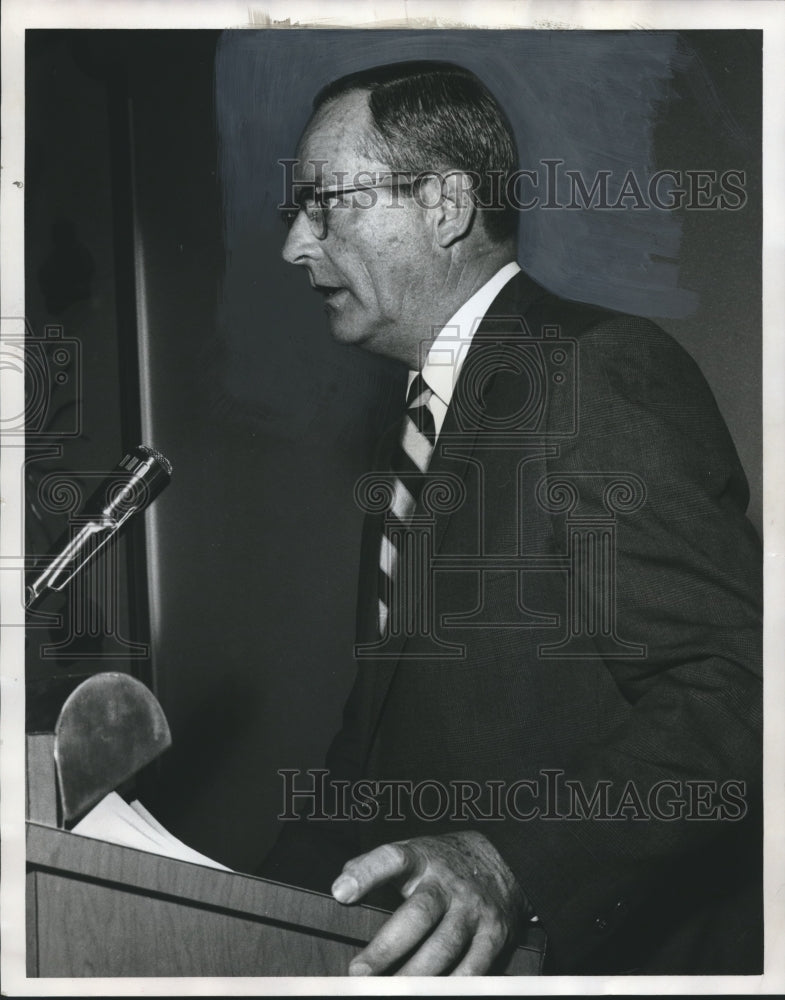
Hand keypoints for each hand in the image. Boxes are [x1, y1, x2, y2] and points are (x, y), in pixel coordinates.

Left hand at [331, 830, 530, 975]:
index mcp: (422, 858)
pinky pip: (472, 967)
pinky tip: (430, 994)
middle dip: (387, 947)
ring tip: (389, 991)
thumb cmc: (444, 863)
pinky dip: (451, 985)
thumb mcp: (413, 851)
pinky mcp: (493, 934)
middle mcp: (448, 883)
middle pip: (418, 914)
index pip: (392, 858)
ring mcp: (472, 909)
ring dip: (414, 975)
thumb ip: (376, 865)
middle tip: (359, 972)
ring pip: (443, 947)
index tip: (342, 893)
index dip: (367, 873)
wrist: (504, 860)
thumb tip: (341, 887)